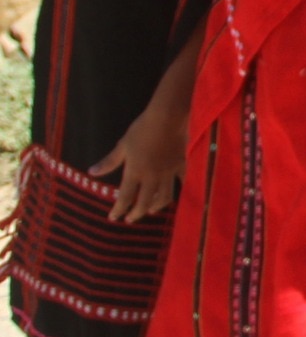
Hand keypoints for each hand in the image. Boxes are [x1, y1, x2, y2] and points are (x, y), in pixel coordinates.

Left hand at [94, 97, 187, 221]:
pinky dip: (180, 190)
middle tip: (130, 219)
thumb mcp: (123, 145)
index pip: (124, 198)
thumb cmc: (142, 129)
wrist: (168, 117)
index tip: (113, 217)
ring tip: (151, 210)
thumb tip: (92, 172)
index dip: (118, 210)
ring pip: (164, 197)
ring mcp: (168, 172)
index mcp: (134, 172)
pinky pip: (182, 182)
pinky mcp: (182, 165)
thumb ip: (109, 161)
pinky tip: (178, 194)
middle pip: (144, 202)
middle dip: (136, 213)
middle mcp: (151, 176)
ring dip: (156, 207)